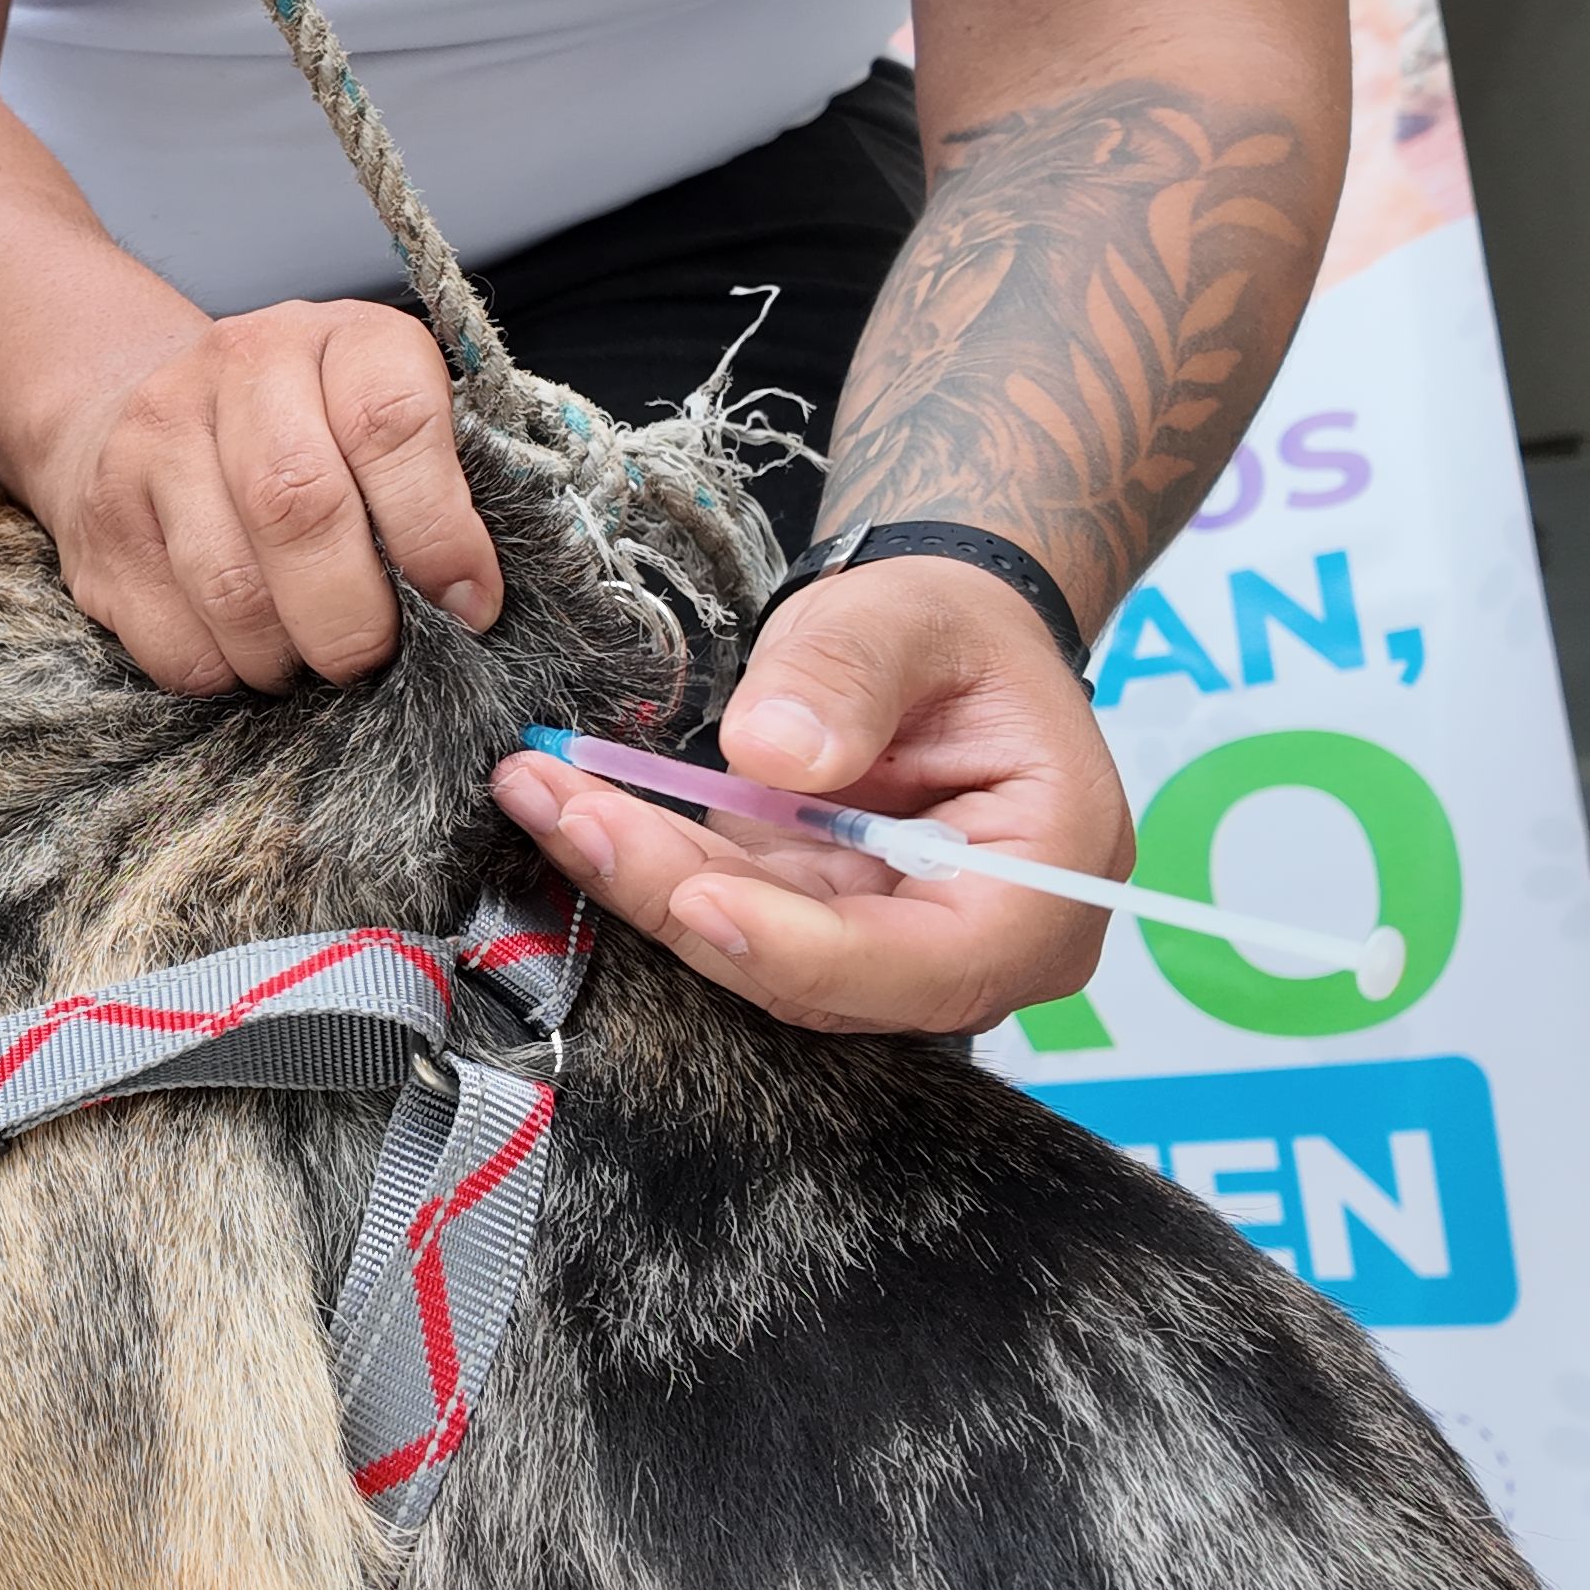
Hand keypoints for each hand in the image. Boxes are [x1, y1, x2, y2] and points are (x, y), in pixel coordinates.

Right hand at [13, 300, 502, 692]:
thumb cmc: (303, 432)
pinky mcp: (103, 522)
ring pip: (230, 586)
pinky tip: (248, 654)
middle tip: (376, 657)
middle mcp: (240, 366)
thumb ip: (440, 486)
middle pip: (298, 506)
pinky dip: (225, 673)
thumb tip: (472, 602)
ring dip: (288, 656)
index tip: (467, 605)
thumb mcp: (384, 419)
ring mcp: (155, 440)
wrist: (138, 406)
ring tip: (312, 662)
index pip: (390, 421)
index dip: (437, 530)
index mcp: (338, 337)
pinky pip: (173, 638)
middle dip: (356, 616)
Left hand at [489, 557, 1128, 1033]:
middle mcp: (975, 946)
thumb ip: (851, 675)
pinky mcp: (814, 930)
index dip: (801, 946)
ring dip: (639, 878)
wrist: (932, 642)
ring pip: (749, 953)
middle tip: (568, 812)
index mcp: (1048, 883)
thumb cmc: (949, 630)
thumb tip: (775, 755)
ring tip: (541, 791)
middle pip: (817, 971)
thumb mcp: (910, 617)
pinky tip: (565, 805)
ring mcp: (888, 949)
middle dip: (680, 897)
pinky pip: (721, 917)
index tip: (694, 895)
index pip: (924, 962)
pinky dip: (642, 862)